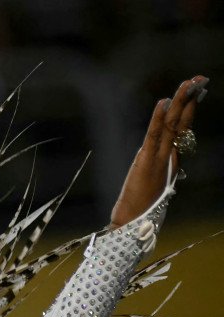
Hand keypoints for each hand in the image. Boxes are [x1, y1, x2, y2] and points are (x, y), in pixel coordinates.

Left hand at [111, 75, 205, 227]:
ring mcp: (159, 157)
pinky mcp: (146, 161)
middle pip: (181, 121)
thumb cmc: (142, 206)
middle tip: (199, 78)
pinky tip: (164, 102)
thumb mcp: (156, 183)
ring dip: (180, 102)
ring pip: (172, 124)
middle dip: (190, 98)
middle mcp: (169, 155)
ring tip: (188, 83)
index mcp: (171, 158)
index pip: (183, 128)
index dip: (190, 108)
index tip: (197, 90)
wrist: (133, 223)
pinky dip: (159, 118)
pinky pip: (154, 135)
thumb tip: (168, 161)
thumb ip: (163, 170)